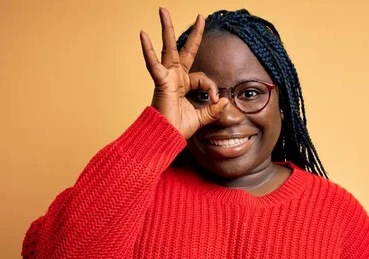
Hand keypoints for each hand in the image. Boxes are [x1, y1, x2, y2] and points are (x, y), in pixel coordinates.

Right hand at [140, 8, 229, 138]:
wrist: (166, 137)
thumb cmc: (178, 128)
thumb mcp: (202, 117)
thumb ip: (214, 109)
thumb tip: (225, 100)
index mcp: (184, 84)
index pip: (203, 77)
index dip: (211, 87)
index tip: (214, 100)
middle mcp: (175, 77)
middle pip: (183, 50)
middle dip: (193, 34)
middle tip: (200, 17)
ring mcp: (167, 77)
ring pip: (168, 48)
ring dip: (166, 28)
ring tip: (163, 10)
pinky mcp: (160, 82)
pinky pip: (153, 64)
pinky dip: (147, 50)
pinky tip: (143, 35)